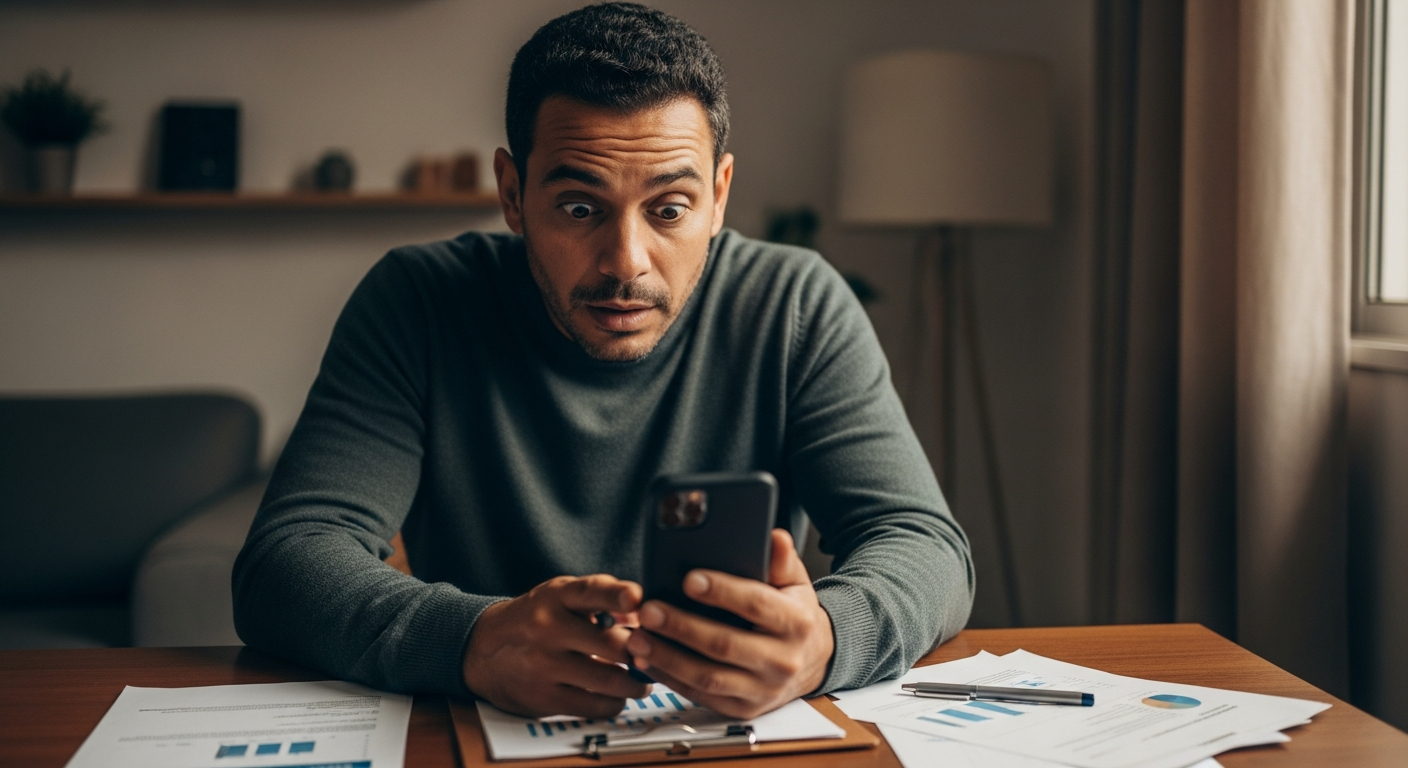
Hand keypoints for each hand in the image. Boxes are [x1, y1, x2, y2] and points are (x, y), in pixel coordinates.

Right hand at [463, 574, 647, 717]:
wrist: (482, 649)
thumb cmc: (533, 618)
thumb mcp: (559, 595)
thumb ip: (600, 597)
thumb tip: (644, 611)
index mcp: (556, 596)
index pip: (590, 591)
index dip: (616, 595)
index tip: (636, 598)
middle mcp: (549, 628)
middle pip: (611, 644)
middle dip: (641, 652)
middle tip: (654, 654)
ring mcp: (545, 665)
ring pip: (610, 680)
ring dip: (636, 683)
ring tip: (642, 680)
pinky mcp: (544, 698)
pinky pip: (596, 706)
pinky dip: (615, 702)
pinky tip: (617, 695)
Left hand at [625, 529, 834, 718]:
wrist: (813, 662)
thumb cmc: (794, 616)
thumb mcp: (795, 583)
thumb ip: (781, 560)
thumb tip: (774, 537)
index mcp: (796, 623)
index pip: (757, 605)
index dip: (722, 592)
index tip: (688, 579)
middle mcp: (782, 661)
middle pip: (725, 644)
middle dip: (682, 627)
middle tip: (649, 610)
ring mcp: (763, 690)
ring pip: (708, 677)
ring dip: (668, 658)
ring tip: (639, 637)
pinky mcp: (744, 708)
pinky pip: (702, 696)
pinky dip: (670, 679)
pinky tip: (648, 660)